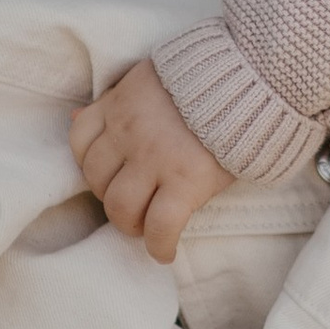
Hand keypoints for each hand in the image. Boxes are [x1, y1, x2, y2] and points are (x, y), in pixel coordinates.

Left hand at [72, 61, 232, 263]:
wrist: (254, 76)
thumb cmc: (208, 77)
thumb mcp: (149, 78)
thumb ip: (115, 98)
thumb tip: (75, 114)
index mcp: (121, 103)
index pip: (80, 138)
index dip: (90, 162)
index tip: (109, 171)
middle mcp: (130, 132)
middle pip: (96, 179)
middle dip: (109, 196)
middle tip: (133, 202)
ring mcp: (156, 159)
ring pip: (120, 208)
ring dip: (129, 224)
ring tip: (146, 227)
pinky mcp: (187, 181)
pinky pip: (160, 226)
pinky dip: (159, 246)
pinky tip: (165, 252)